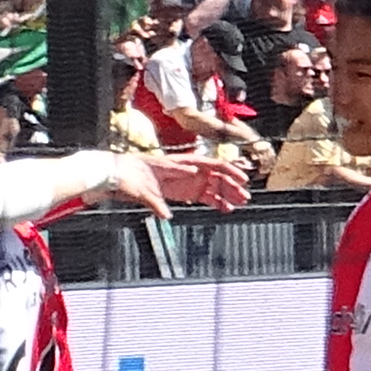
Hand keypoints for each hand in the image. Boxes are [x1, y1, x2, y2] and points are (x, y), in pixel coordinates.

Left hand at [123, 144, 257, 209]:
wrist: (126, 178)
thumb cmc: (139, 172)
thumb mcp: (155, 175)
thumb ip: (170, 181)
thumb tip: (185, 183)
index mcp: (189, 162)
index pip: (216, 165)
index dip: (232, 171)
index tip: (243, 179)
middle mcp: (194, 171)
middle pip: (219, 177)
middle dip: (233, 187)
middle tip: (245, 197)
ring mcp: (192, 182)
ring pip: (216, 188)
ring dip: (229, 196)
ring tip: (239, 204)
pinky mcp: (188, 192)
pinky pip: (208, 197)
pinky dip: (218, 203)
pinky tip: (226, 209)